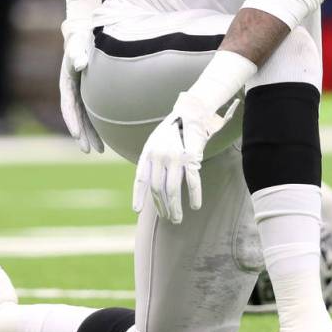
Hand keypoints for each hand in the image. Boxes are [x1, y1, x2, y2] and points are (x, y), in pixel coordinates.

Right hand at [59, 20, 103, 154]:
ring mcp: (83, 93)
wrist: (87, 32)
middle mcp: (73, 91)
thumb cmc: (82, 37)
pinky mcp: (92, 93)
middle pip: (76, 117)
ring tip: (100, 151)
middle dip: (81, 134)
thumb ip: (78, 52)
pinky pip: (95, 112)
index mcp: (67, 82)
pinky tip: (109, 136)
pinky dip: (100, 125)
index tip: (76, 134)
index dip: (72, 120)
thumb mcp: (78, 43)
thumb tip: (81, 63)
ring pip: (86, 118)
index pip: (68, 106)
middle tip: (88, 151)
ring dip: (91, 134)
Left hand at [133, 91, 236, 222]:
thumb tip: (149, 185)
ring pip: (172, 189)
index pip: (140, 178)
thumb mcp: (154, 142)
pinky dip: (194, 196)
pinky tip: (194, 206)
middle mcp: (158, 156)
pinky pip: (192, 182)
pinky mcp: (191, 158)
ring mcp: (175, 157)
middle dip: (161, 206)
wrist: (190, 114)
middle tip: (167, 217)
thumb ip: (151, 161)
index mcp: (148, 152)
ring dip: (174, 207)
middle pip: (156, 188)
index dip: (138, 195)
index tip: (137, 210)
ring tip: (176, 218)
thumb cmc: (172, 131)